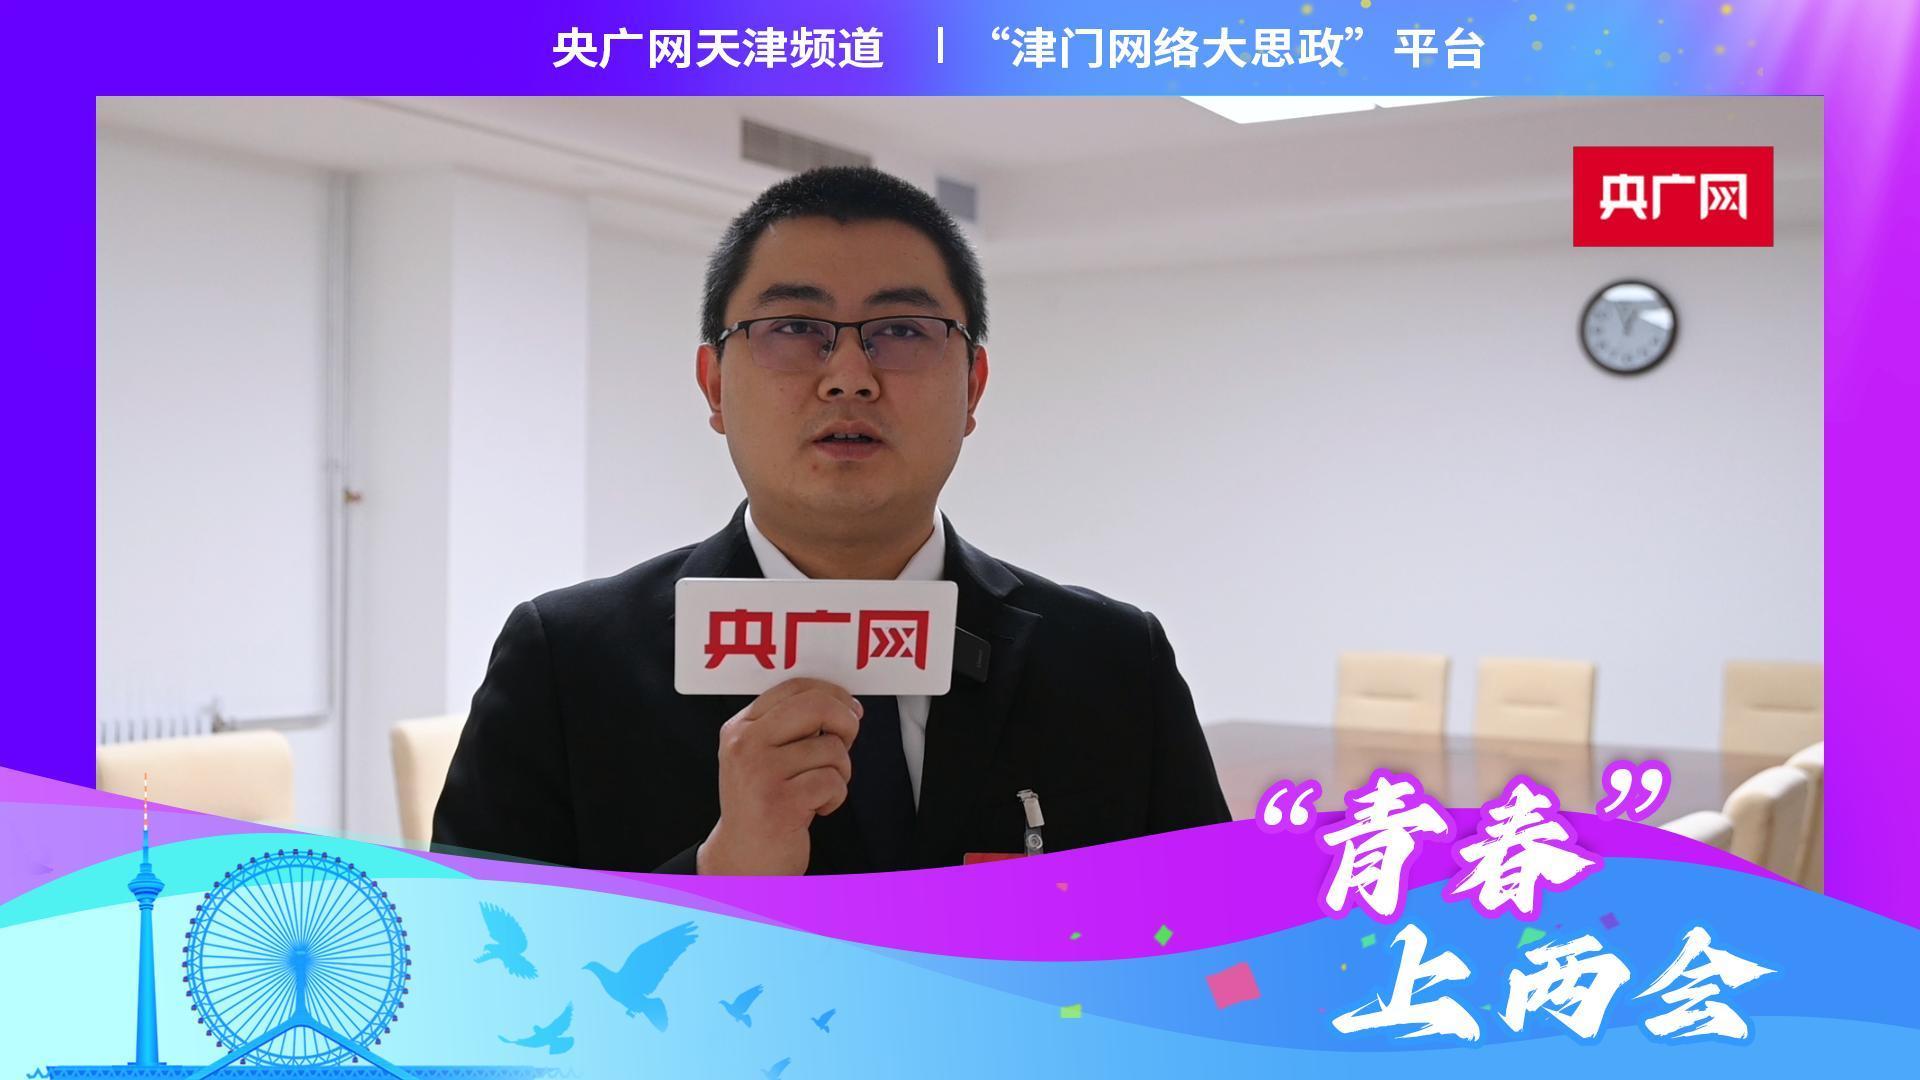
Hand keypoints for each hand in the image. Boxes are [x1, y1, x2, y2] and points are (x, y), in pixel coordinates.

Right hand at [697, 677, 861, 874]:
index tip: (849, 708)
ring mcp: (759, 773)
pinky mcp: (780, 803)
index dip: (832, 693)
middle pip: (816, 706)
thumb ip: (790, 728)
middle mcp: (744, 745)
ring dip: (839, 772)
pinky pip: (833, 782)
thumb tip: (841, 704)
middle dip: (846, 722)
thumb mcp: (763, 757)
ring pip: (832, 749)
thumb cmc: (763, 805)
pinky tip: (816, 809)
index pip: (794, 687)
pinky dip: (835, 797)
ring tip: (817, 790)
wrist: (744, 859)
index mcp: (740, 728)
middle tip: (847, 740)